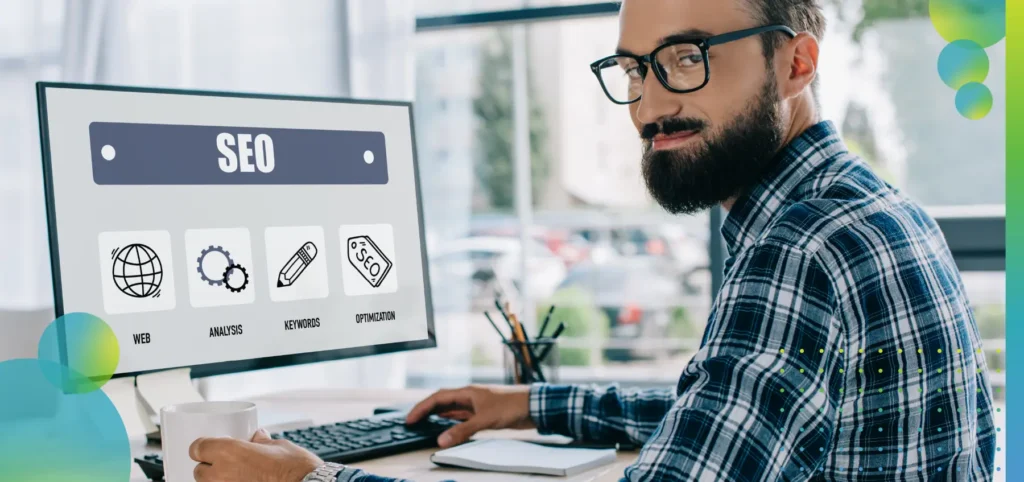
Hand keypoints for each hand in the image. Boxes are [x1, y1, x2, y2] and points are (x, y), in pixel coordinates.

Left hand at [190, 428, 323, 481]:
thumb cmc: (293, 469)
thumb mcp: (277, 446)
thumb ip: (261, 442)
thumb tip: (258, 438)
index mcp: (228, 452)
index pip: (197, 448)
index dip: (203, 447)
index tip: (209, 448)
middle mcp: (220, 474)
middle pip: (199, 471)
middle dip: (210, 467)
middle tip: (226, 465)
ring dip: (218, 481)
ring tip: (237, 477)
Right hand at [405, 384, 533, 447]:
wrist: (534, 406)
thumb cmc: (512, 405)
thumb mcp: (484, 420)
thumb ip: (462, 431)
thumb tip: (441, 440)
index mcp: (467, 392)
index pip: (437, 398)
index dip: (421, 408)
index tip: (410, 419)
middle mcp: (470, 397)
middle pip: (442, 402)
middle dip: (426, 411)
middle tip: (412, 422)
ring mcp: (477, 405)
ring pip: (452, 410)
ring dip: (438, 416)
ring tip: (425, 424)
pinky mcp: (484, 414)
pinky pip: (462, 417)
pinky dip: (452, 423)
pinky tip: (449, 428)